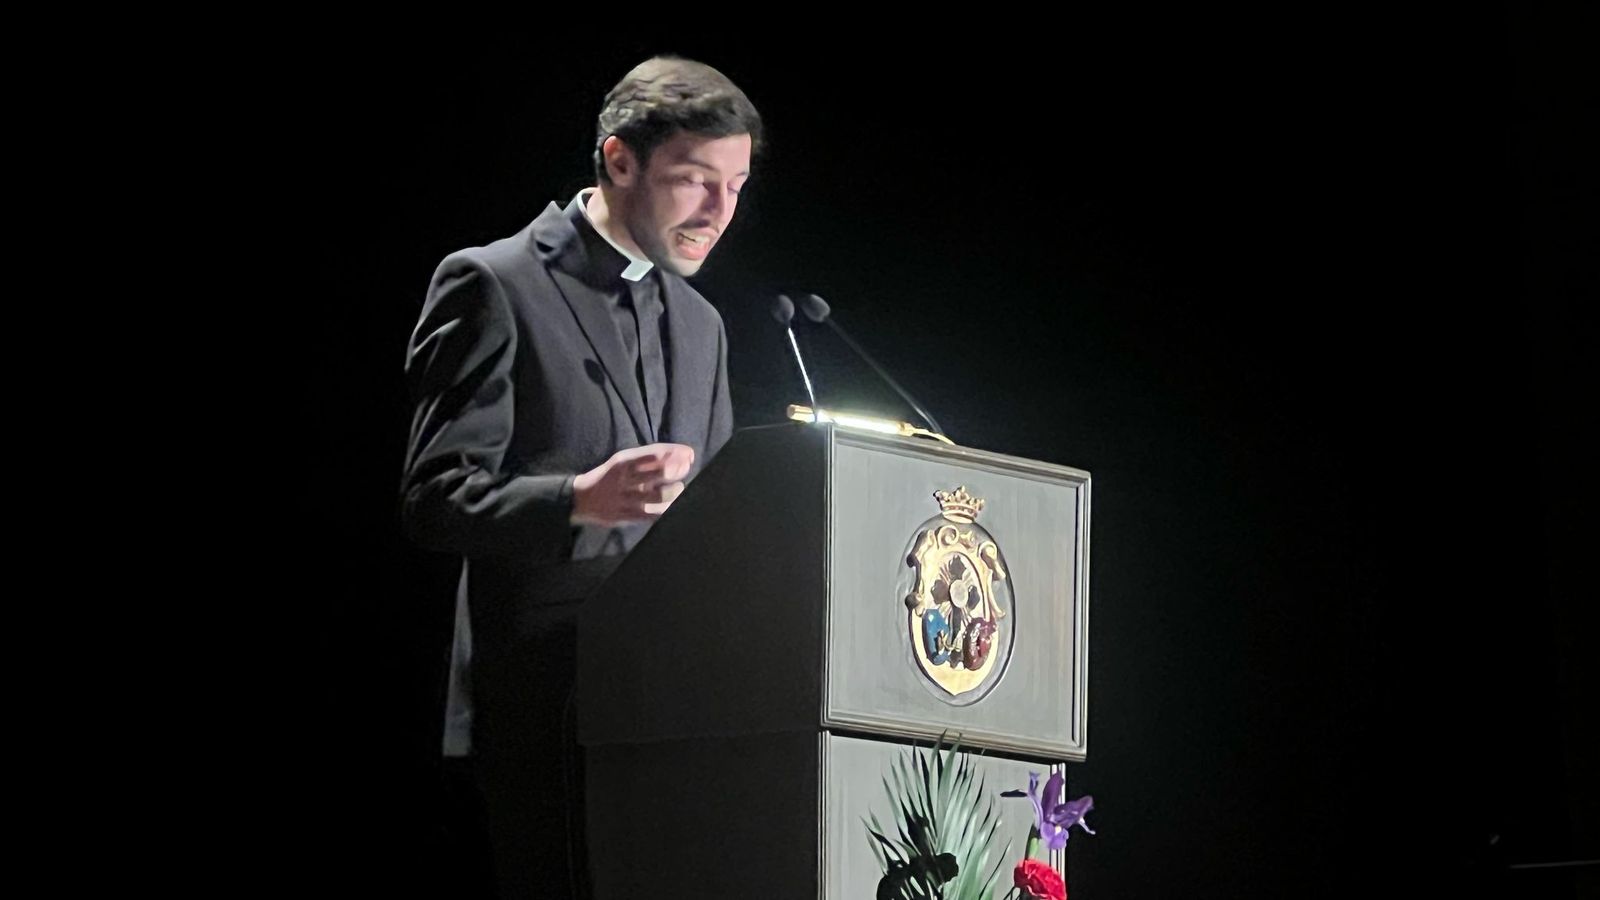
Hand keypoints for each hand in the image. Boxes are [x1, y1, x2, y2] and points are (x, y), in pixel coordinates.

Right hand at [570, 443, 694, 525]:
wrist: (581, 499)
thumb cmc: (609, 477)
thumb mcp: (622, 461)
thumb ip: (646, 459)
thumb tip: (677, 455)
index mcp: (624, 461)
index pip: (654, 453)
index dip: (676, 452)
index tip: (689, 454)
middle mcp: (625, 479)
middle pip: (660, 472)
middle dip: (678, 469)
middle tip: (685, 469)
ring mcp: (626, 499)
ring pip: (659, 496)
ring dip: (675, 491)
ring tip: (679, 488)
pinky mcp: (627, 516)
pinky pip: (653, 515)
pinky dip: (667, 510)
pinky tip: (672, 505)